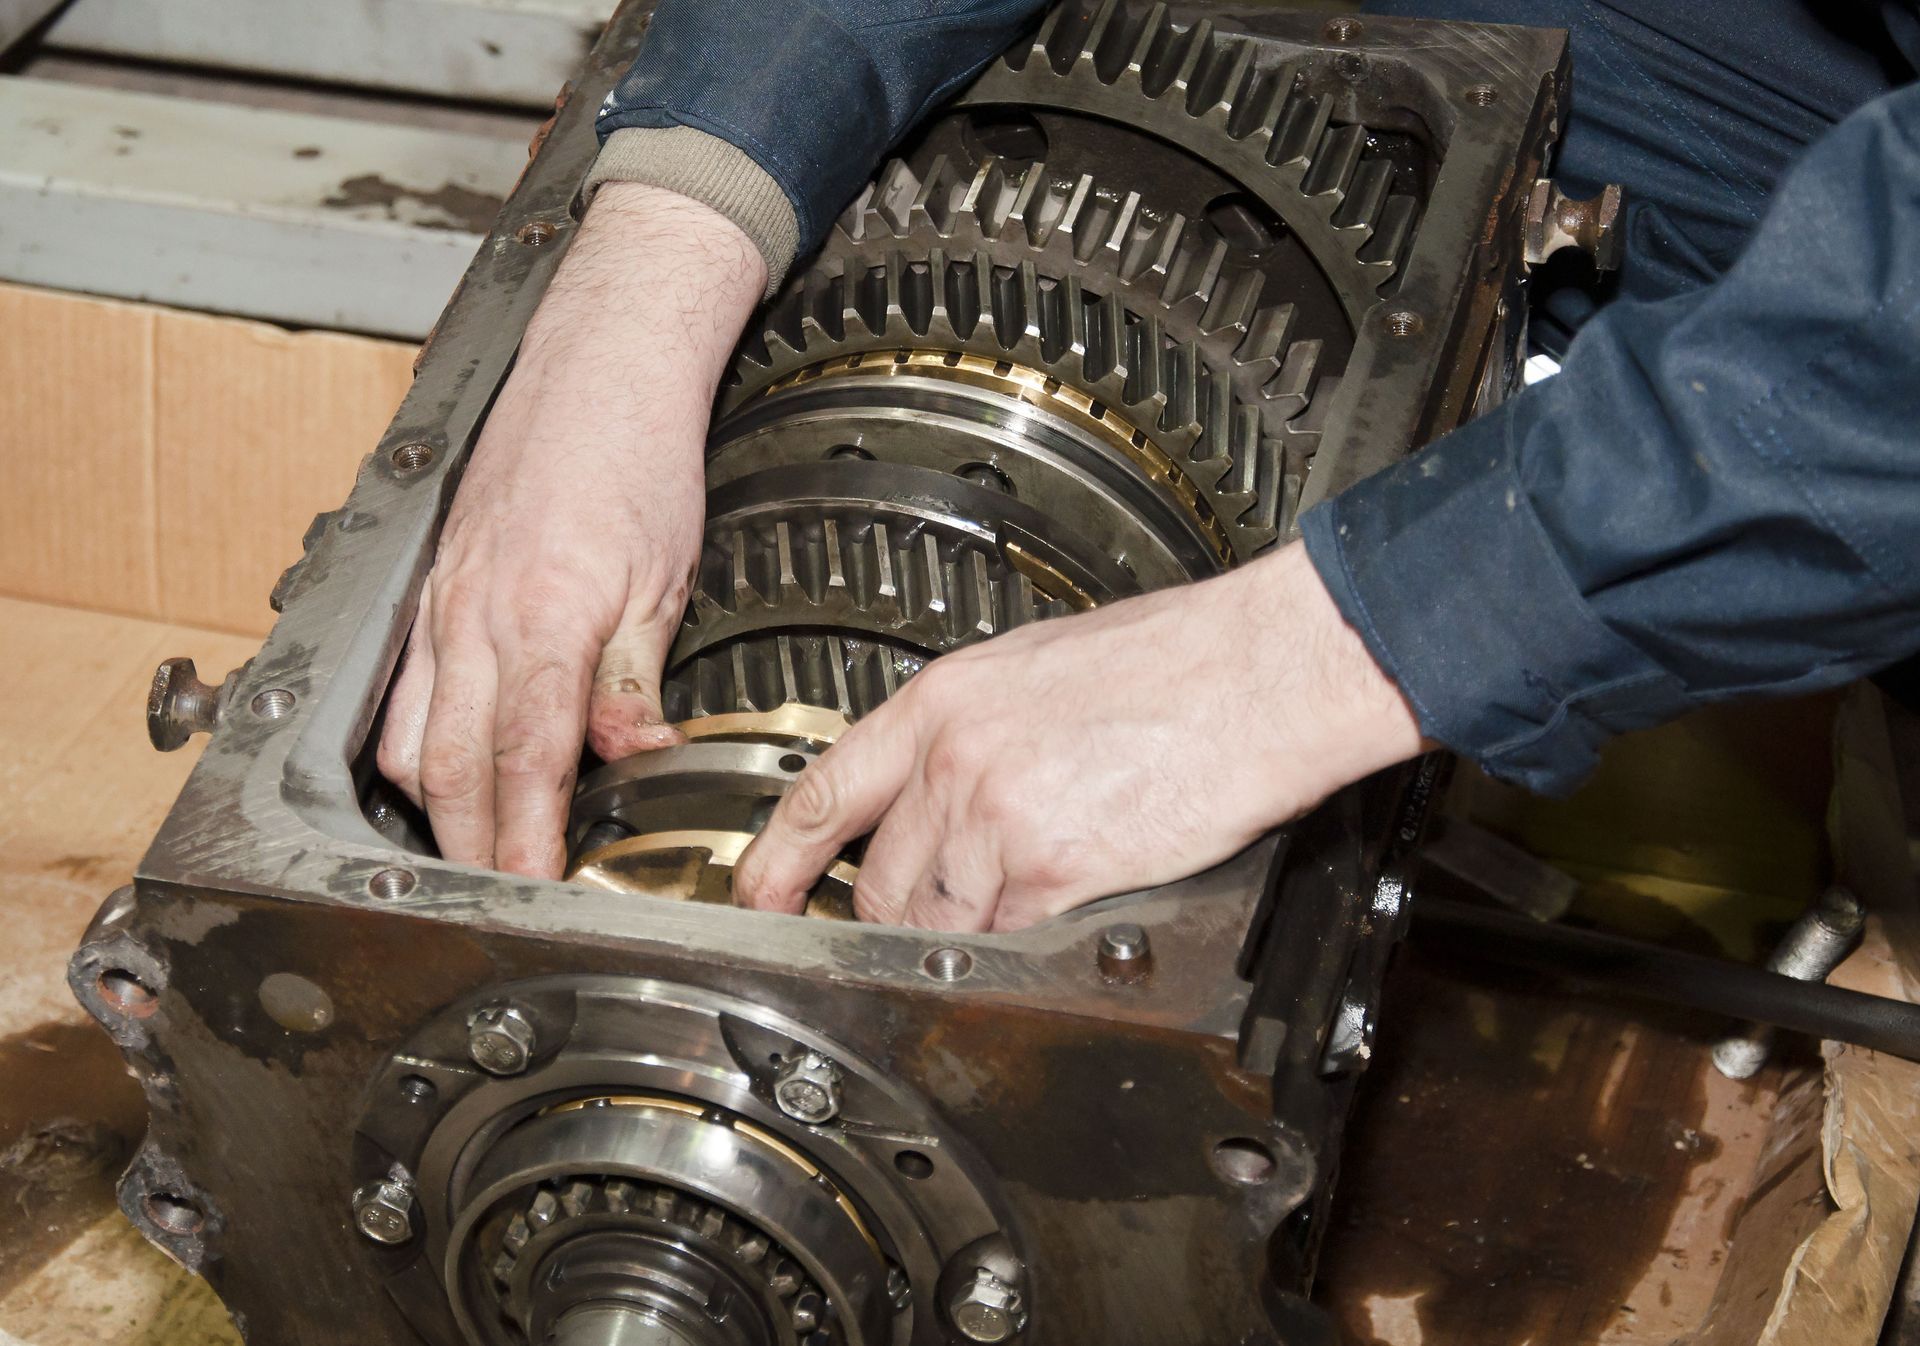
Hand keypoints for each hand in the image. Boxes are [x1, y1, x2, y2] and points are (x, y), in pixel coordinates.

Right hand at [377, 184, 765, 877]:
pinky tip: (437, 766)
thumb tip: (633, 760)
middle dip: (465, 847)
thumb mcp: (663, 578)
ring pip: (406, 732)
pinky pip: (401, 685)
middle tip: (494, 899)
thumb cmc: (635, 456)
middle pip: (447, 765)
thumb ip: (633, 680)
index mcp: (542, 620)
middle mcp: (474, 617)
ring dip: (429, 803)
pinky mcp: (432, 586)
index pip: (524, 761)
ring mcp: (441, 601)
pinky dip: (410, 742)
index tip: (535, 892)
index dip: (524, 841)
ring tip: (465, 853)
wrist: (597, 364)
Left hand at [732, 542, 1426, 930]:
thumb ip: (972, 729)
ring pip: (935, 921)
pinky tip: (1057, 913)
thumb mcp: (1037, 667)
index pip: (820, 792)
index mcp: (942, 701)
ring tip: (1016, 907)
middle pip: (877, 879)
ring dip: (963, 934)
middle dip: (890, 916)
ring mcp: (998, 819)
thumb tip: (945, 778)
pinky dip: (1022, 944)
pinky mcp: (1055, 870)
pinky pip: (1005, 939)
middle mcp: (955, 760)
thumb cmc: (1173, 661)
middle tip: (919, 921)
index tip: (757, 896)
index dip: (774, 860)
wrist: (1257, 672)